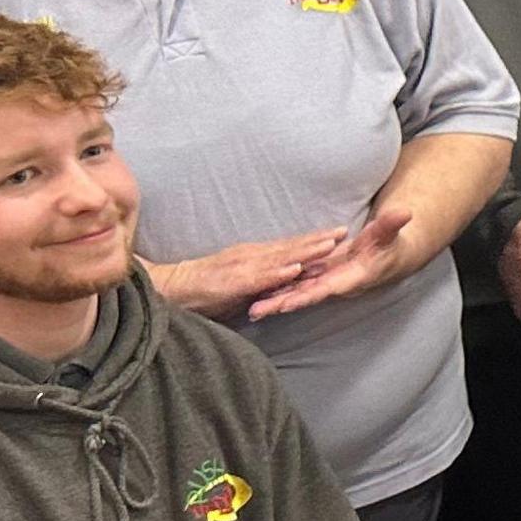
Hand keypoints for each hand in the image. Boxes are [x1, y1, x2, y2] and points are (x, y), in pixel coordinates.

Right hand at [150, 228, 351, 319]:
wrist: (175, 289)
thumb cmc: (208, 288)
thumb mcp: (244, 280)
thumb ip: (266, 278)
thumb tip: (289, 278)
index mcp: (255, 255)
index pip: (290, 245)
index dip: (314, 238)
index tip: (339, 232)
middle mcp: (253, 256)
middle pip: (291, 246)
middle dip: (318, 239)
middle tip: (345, 230)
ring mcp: (244, 267)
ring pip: (281, 257)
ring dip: (305, 251)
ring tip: (329, 244)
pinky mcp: (235, 282)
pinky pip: (260, 277)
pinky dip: (279, 273)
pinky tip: (296, 269)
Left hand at [249, 205, 417, 319]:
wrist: (389, 259)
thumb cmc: (389, 247)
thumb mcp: (390, 234)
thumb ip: (392, 225)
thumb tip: (405, 213)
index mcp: (350, 276)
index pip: (326, 287)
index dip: (307, 295)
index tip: (287, 303)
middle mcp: (335, 284)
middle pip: (304, 296)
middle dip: (280, 304)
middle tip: (255, 312)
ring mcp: (323, 282)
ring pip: (295, 293)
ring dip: (273, 302)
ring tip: (250, 311)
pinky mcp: (316, 278)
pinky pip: (294, 286)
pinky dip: (277, 292)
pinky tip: (257, 296)